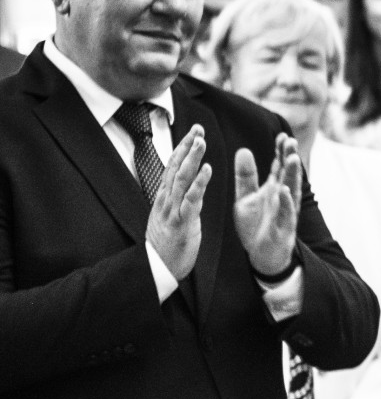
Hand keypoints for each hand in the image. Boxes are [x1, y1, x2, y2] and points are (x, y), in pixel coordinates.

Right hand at [146, 125, 209, 280]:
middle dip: (187, 147)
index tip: (193, 132)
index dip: (183, 148)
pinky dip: (199, 184)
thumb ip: (175, 200)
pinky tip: (207, 169)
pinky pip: (191, 200)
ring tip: (201, 141)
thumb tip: (180, 185)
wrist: (156, 269)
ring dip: (192, 159)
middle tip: (198, 128)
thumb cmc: (166, 245)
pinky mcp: (181, 223)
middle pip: (176, 168)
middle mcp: (166, 200)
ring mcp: (172, 211)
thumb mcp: (169, 216)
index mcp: (165, 198)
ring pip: (182, 180)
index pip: (173, 167)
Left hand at [234, 134, 301, 275]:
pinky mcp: (283, 227)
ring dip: (292, 174)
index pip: (280, 166)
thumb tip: (243, 151)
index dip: (281, 152)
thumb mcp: (245, 198)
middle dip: (290, 158)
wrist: (261, 254)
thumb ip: (245, 177)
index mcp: (274, 188)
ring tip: (292, 158)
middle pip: (288, 174)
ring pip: (291, 189)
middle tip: (290, 141)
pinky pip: (285, 212)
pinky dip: (285, 201)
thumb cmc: (256, 225)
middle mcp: (282, 197)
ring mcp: (284, 211)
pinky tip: (284, 190)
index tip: (282, 136)